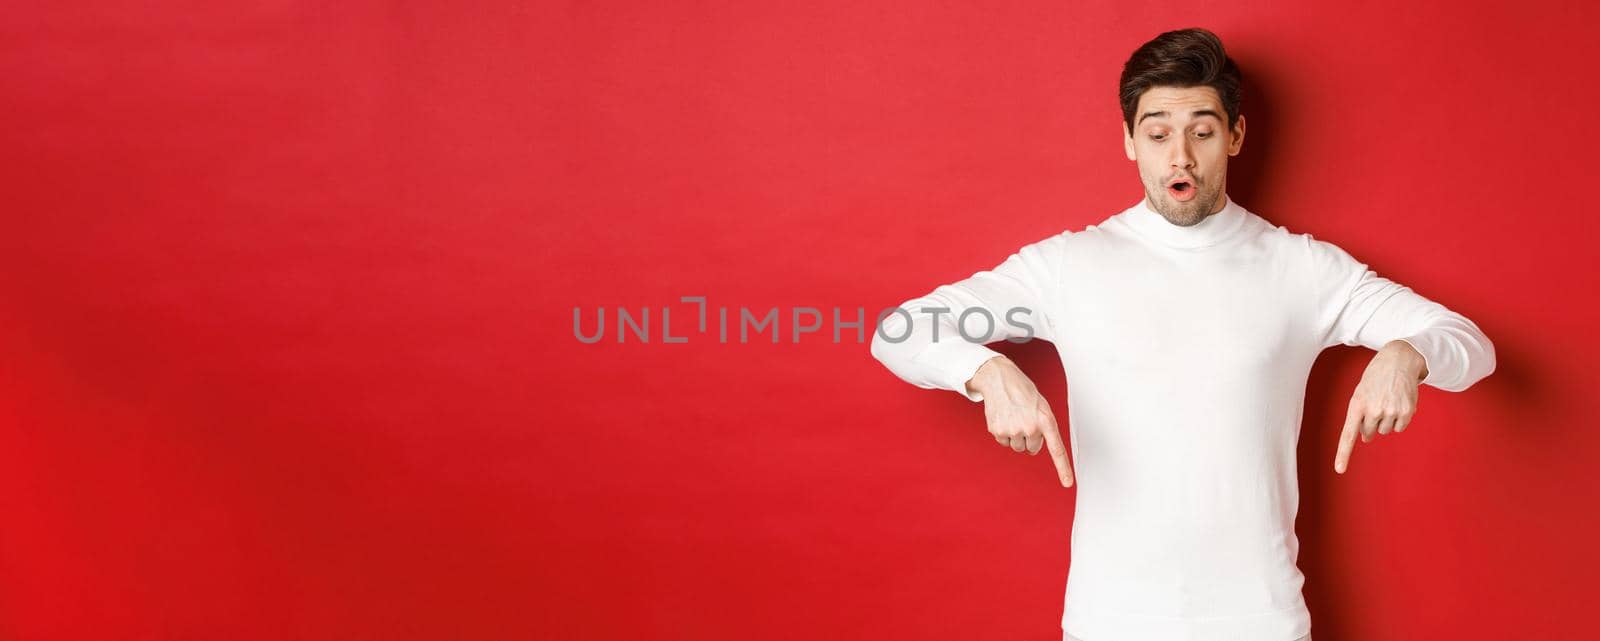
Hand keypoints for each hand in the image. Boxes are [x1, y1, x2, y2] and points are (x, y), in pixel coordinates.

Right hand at [966, 355, 1073, 486]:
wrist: (999, 378)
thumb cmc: (1022, 391)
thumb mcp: (1041, 405)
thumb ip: (1043, 426)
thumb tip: (1034, 448)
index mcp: (1046, 419)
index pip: (1057, 449)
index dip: (1063, 468)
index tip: (1068, 483)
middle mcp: (1031, 427)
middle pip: (1032, 448)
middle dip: (1029, 438)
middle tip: (1024, 420)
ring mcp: (1013, 430)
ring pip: (1017, 447)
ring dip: (1015, 436)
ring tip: (1013, 416)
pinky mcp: (998, 430)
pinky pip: (1004, 442)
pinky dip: (1003, 433)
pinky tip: (1003, 417)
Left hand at [1335, 340, 1427, 473]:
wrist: (1398, 360)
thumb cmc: (1375, 378)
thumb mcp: (1361, 393)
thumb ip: (1359, 416)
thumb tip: (1366, 439)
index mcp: (1356, 404)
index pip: (1348, 434)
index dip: (1343, 453)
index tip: (1339, 470)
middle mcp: (1373, 410)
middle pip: (1368, 433)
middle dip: (1370, 424)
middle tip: (1375, 405)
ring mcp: (1390, 411)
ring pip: (1384, 431)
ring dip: (1385, 420)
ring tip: (1387, 400)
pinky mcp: (1406, 412)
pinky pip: (1399, 427)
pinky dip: (1399, 419)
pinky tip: (1398, 403)